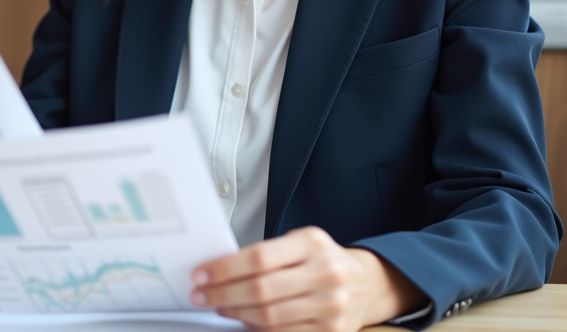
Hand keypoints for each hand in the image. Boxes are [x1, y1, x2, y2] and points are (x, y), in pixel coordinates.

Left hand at [190, 226, 425, 330]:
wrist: (365, 284)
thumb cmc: (322, 259)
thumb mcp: (299, 242)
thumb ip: (266, 254)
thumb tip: (219, 269)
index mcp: (312, 243)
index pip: (258, 258)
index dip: (224, 269)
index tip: (201, 275)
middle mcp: (325, 274)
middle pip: (261, 291)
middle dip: (223, 295)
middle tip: (201, 295)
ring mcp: (331, 306)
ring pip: (269, 318)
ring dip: (237, 314)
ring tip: (220, 307)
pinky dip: (258, 330)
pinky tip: (244, 321)